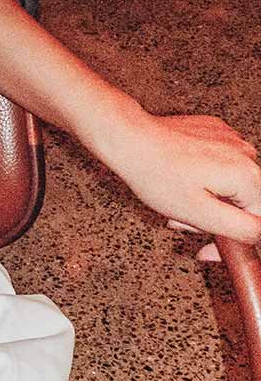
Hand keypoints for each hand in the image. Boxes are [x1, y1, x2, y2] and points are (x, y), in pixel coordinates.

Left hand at [102, 110, 260, 257]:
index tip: (209, 248)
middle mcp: (246, 154)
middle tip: (185, 220)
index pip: (258, 221)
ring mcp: (232, 140)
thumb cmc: (157, 175)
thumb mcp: (200, 214)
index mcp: (248, 176)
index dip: (234, 241)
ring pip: (231, 185)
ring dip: (209, 199)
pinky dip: (204, 177)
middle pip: (245, 202)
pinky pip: (220, 165)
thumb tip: (258, 234)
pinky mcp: (217, 132)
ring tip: (178, 198)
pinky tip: (180, 179)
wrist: (131, 138)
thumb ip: (240, 228)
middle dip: (216, 218)